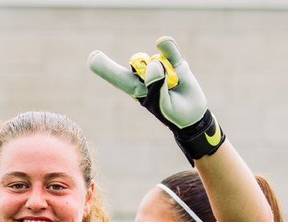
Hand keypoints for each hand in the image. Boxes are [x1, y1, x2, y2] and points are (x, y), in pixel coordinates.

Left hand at [89, 36, 222, 163]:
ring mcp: (159, 66)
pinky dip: (167, 46)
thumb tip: (156, 62)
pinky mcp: (174, 61)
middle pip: (136, 63)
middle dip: (143, 68)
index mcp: (136, 89)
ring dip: (166, 71)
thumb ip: (157, 86)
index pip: (117, 77)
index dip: (105, 68)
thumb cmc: (173, 114)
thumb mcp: (162, 106)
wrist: (194, 114)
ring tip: (174, 85)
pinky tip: (162, 42)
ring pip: (156, 59)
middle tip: (159, 81)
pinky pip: (168, 48)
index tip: (93, 57)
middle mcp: (145, 75)